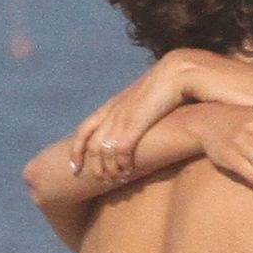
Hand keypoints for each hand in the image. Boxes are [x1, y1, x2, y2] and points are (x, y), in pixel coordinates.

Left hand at [68, 52, 186, 186]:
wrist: (178, 71)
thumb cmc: (168, 85)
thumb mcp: (145, 98)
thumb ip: (137, 111)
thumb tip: (139, 124)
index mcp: (113, 104)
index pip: (84, 129)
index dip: (77, 150)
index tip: (74, 167)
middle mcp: (113, 111)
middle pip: (92, 145)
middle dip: (93, 167)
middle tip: (101, 181)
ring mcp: (122, 118)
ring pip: (103, 152)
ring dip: (108, 170)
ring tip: (115, 180)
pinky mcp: (135, 124)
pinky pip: (120, 151)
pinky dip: (122, 165)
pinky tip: (128, 172)